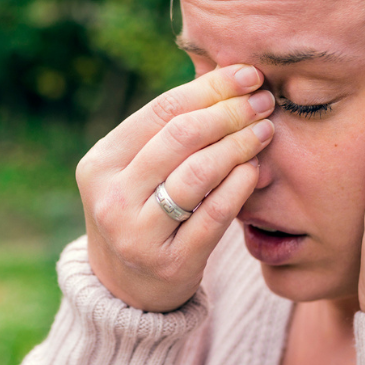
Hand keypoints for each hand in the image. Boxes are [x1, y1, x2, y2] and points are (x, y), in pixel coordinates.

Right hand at [78, 64, 275, 311]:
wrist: (127, 290)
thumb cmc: (141, 212)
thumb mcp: (136, 171)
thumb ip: (169, 130)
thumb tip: (229, 76)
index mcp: (100, 164)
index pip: (161, 111)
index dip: (209, 88)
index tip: (248, 74)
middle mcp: (111, 198)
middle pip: (181, 137)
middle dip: (229, 112)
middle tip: (263, 101)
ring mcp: (138, 234)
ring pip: (198, 173)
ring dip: (239, 145)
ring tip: (265, 130)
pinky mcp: (170, 263)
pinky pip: (214, 214)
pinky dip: (240, 185)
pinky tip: (256, 169)